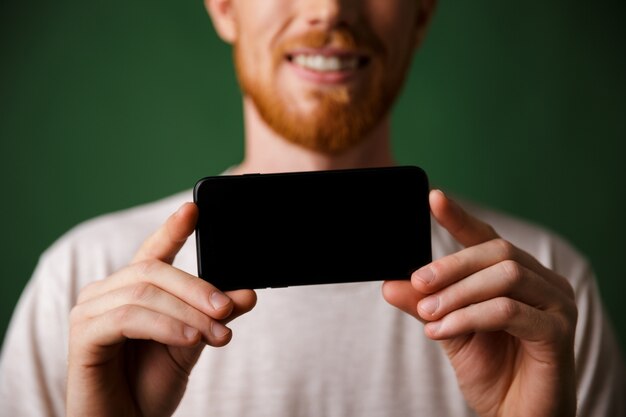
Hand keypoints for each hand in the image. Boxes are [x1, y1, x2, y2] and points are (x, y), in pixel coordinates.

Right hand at [67, 203, 256, 416]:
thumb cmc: (151, 385)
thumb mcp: (193, 344)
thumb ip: (215, 316)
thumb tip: (247, 292)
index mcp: (132, 289)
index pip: (154, 251)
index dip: (173, 229)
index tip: (195, 208)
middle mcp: (106, 292)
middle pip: (155, 271)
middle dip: (198, 289)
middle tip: (228, 310)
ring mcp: (90, 311)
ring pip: (146, 293)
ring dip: (188, 313)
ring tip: (218, 335)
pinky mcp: (84, 334)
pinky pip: (129, 318)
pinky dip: (166, 326)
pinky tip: (191, 339)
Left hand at [383, 190, 577, 416]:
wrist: (514, 415)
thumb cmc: (490, 371)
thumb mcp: (448, 330)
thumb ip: (425, 304)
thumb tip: (391, 283)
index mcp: (519, 277)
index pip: (488, 238)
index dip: (461, 218)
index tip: (433, 199)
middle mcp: (543, 283)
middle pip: (497, 252)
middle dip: (451, 266)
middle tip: (418, 283)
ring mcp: (556, 305)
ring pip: (504, 276)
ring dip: (457, 293)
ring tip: (429, 315)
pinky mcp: (559, 332)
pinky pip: (509, 311)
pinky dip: (469, 316)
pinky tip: (442, 330)